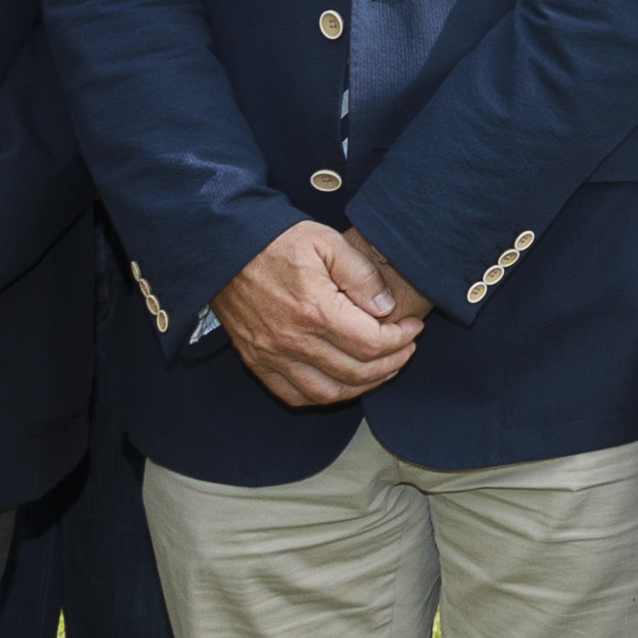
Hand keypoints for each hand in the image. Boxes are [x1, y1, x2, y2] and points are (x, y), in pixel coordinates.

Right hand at [214, 220, 421, 410]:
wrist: (225, 247)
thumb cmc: (276, 241)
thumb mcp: (328, 242)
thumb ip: (362, 275)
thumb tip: (386, 308)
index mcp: (315, 311)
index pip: (372, 343)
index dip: (401, 340)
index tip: (413, 328)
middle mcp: (293, 341)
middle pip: (356, 372)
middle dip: (391, 364)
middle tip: (405, 349)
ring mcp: (272, 355)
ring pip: (328, 393)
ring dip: (362, 387)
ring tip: (382, 368)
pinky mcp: (256, 361)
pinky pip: (293, 395)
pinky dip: (322, 396)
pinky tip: (341, 383)